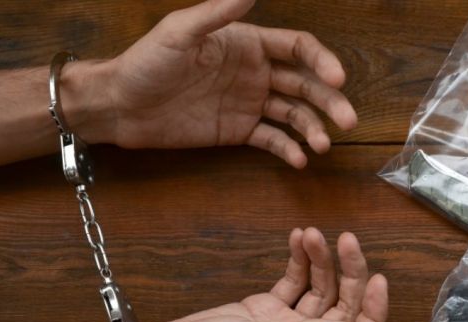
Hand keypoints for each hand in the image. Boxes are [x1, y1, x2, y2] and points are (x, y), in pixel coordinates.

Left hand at [93, 0, 356, 167]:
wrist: (120, 107)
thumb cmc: (145, 63)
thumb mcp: (179, 33)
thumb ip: (216, 13)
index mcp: (247, 44)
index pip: (297, 48)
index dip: (321, 61)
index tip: (337, 79)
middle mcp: (255, 72)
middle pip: (306, 84)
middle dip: (329, 101)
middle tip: (347, 121)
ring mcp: (249, 104)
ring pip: (295, 115)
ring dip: (313, 129)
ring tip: (322, 146)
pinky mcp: (239, 132)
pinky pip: (273, 140)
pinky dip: (289, 150)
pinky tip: (298, 160)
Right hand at [135, 228, 386, 321]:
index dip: (373, 312)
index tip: (378, 278)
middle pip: (341, 307)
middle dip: (347, 273)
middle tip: (346, 239)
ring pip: (317, 289)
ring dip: (320, 260)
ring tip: (311, 232)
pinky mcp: (265, 310)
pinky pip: (293, 281)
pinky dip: (298, 260)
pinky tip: (297, 237)